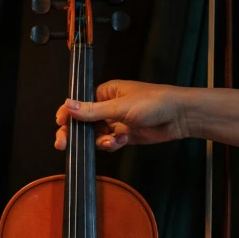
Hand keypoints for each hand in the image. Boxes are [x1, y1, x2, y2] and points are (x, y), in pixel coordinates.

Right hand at [55, 80, 189, 151]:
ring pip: (96, 135)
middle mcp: (108, 107)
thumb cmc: (153, 103)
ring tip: (110, 141)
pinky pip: (110, 142)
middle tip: (64, 145)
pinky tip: (122, 141)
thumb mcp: (120, 107)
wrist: (179, 116)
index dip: (67, 114)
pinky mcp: (124, 135)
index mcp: (105, 92)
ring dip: (99, 141)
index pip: (79, 103)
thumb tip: (67, 106)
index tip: (59, 125)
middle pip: (84, 122)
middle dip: (76, 134)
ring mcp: (116, 122)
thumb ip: (92, 110)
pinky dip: (112, 144)